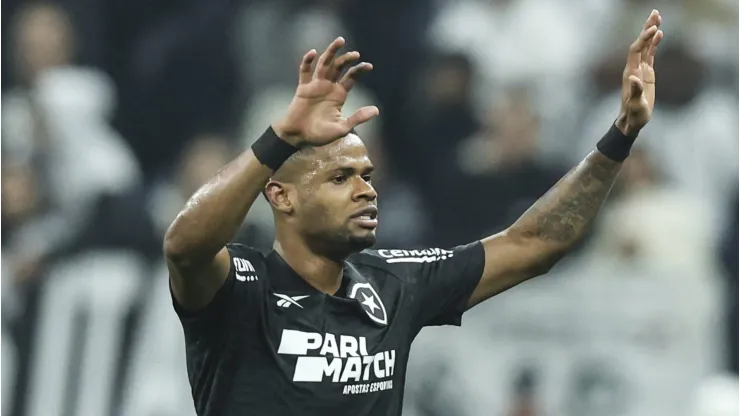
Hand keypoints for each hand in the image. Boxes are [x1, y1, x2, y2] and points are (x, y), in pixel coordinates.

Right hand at [273, 37, 379, 146]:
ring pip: (324, 64)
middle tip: (356, 54)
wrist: (298, 137)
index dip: (359, 70)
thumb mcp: (342, 128)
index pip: (350, 78)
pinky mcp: (303, 88)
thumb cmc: (319, 135)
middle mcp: (328, 87)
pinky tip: (313, 53)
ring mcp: (315, 86)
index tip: (369, 66)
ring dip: (331, 53)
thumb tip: (376, 110)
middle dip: (347, 59)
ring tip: (340, 41)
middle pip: (338, 67)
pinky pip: (305, 72)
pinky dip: (308, 61)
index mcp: (338, 95)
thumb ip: (357, 118)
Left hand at [616, 10, 663, 136]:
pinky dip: (654, 44)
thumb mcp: (636, 105)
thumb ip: (636, 92)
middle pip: (640, 43)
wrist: (632, 120)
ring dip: (651, 32)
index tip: (655, 29)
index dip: (644, 39)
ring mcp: (640, 69)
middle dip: (647, 28)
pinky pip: (650, 54)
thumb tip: (634, 78)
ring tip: (658, 17)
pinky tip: (660, 34)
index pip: (637, 50)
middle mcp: (634, 68)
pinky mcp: (646, 73)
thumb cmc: (634, 115)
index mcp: (631, 72)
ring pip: (645, 46)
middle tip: (655, 13)